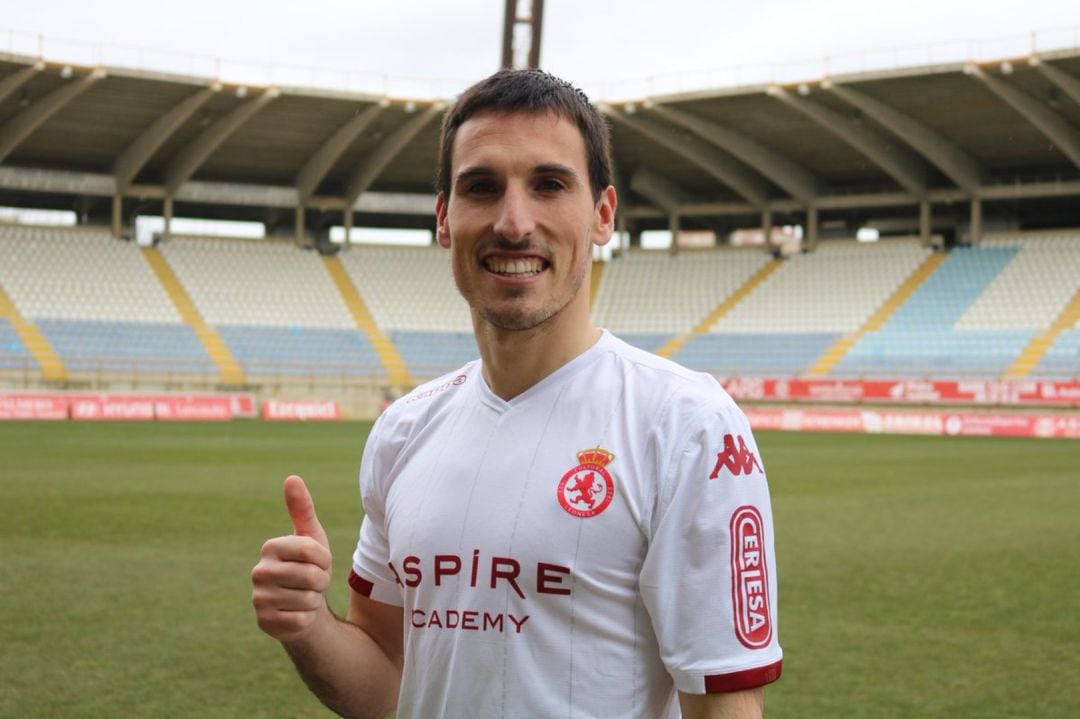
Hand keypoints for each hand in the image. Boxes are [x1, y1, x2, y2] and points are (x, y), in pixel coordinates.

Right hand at [252, 475, 333, 641]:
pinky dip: (307, 618)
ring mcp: (259, 599)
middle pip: (312, 576)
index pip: (313, 551)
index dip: (325, 560)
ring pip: (308, 599)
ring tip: (305, 596)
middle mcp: (259, 572)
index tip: (319, 563)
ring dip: (314, 600)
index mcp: (271, 547)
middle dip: (321, 582)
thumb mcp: (312, 537)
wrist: (303, 606)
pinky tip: (298, 613)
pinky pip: (301, 620)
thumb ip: (302, 509)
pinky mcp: (265, 622)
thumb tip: (292, 478)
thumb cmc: (309, 568)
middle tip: (313, 583)